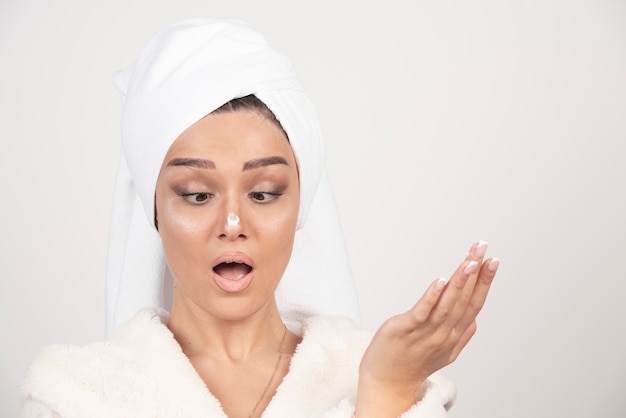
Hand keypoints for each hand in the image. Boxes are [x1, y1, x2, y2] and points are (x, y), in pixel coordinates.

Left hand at [355, 241, 499, 417]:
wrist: (387, 384)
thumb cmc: (413, 363)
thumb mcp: (444, 351)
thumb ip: (461, 333)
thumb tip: (475, 318)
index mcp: (455, 336)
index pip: (474, 304)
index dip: (485, 282)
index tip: (493, 261)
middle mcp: (444, 335)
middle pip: (463, 300)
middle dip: (476, 273)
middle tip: (484, 250)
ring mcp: (425, 333)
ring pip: (447, 305)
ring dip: (460, 281)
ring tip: (469, 261)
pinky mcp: (404, 330)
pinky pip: (421, 312)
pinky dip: (432, 297)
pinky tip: (440, 281)